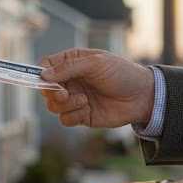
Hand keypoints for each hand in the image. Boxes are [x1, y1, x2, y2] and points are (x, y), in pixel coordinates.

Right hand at [39, 48, 154, 127]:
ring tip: (82, 100)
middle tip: (64, 93)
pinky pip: (65, 119)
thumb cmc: (122, 73)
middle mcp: (71, 81)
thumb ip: (69, 68)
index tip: (44, 79)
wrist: (142, 96)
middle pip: (45, 88)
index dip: (41, 73)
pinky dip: (72, 115)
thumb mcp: (96, 63)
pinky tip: (86, 108)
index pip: (46, 66)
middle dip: (51, 92)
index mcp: (73, 63)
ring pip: (53, 105)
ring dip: (64, 104)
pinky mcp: (81, 115)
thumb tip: (44, 75)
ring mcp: (75, 99)